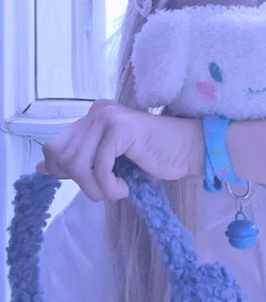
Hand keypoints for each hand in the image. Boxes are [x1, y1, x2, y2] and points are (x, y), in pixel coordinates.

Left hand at [36, 99, 200, 201]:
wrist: (187, 151)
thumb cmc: (152, 157)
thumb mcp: (108, 162)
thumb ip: (78, 161)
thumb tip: (40, 168)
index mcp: (93, 116)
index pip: (54, 146)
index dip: (65, 172)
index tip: (92, 181)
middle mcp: (97, 111)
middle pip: (61, 156)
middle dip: (81, 181)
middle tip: (107, 187)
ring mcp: (108, 116)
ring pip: (77, 163)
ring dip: (95, 188)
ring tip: (116, 190)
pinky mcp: (121, 127)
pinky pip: (98, 166)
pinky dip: (109, 186)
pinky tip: (125, 188)